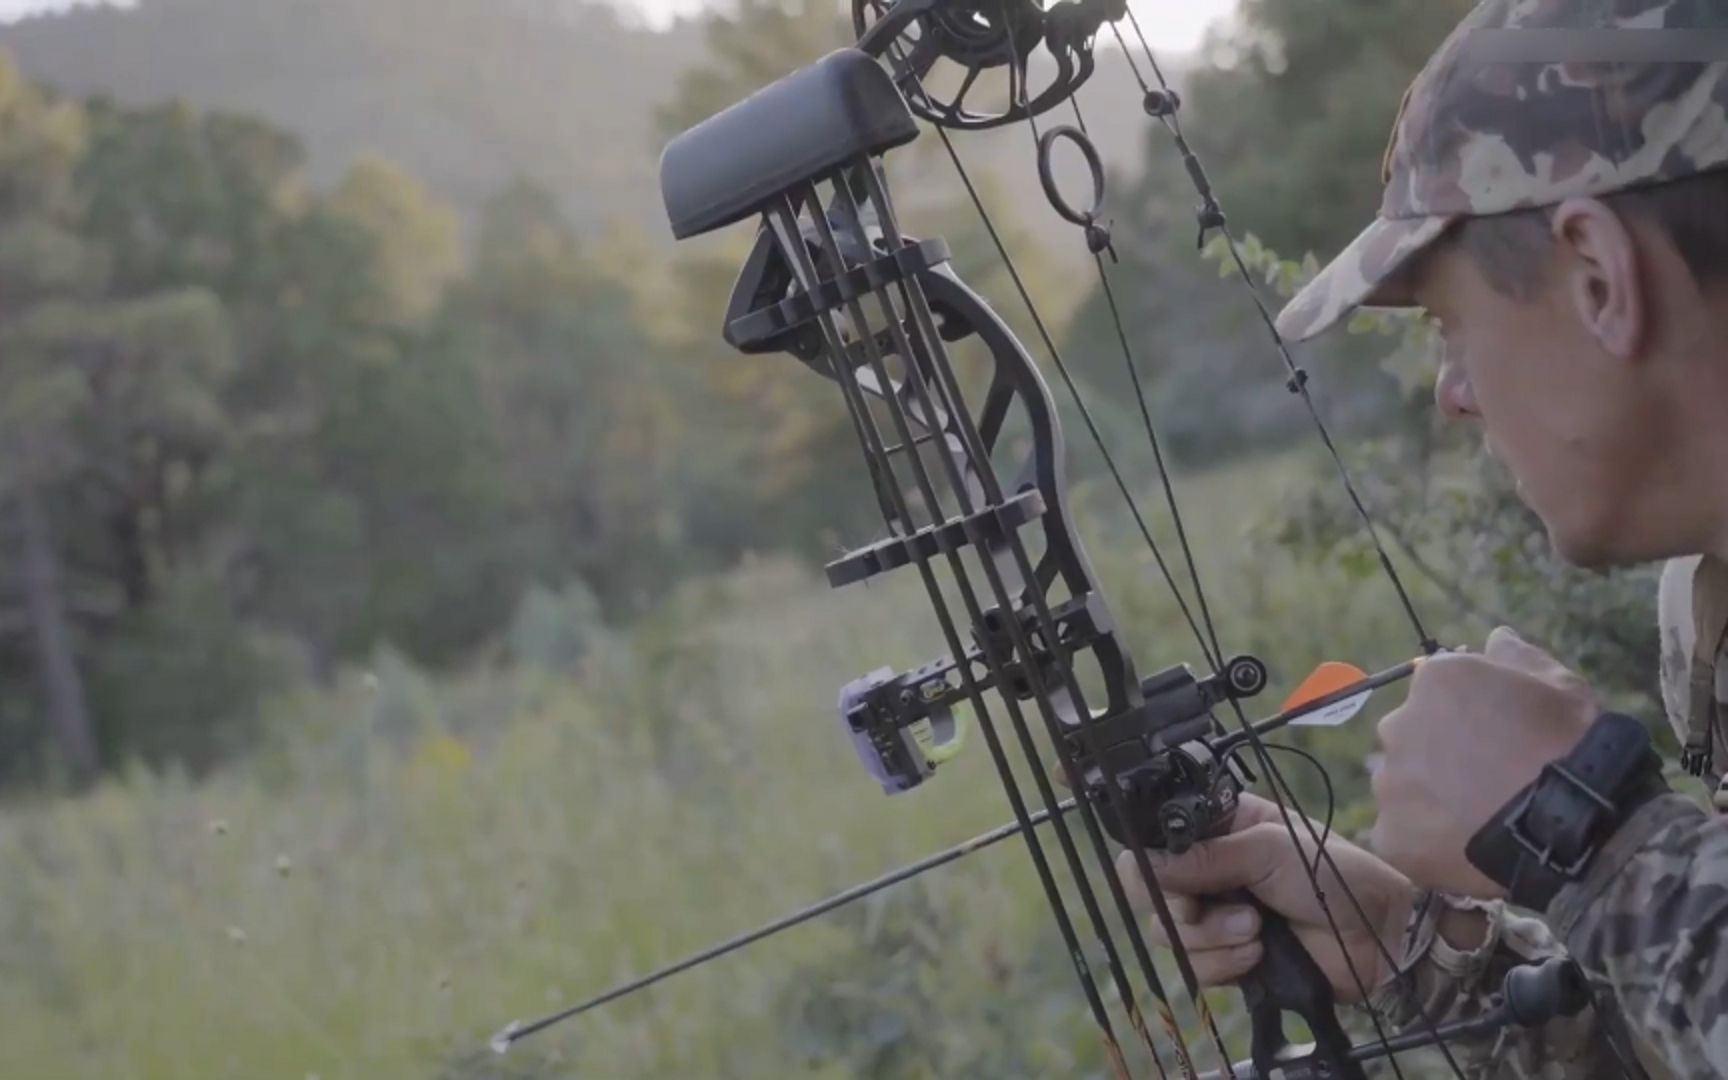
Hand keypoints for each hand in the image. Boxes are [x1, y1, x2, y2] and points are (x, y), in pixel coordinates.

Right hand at [1115, 792, 1415, 1003]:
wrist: (1377, 935)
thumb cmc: (1333, 875)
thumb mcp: (1268, 851)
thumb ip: (1205, 857)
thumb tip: (1144, 862)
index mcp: (1216, 830)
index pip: (1154, 842)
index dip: (1151, 863)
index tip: (1170, 876)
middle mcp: (1208, 872)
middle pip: (1150, 894)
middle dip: (1181, 907)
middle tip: (1207, 907)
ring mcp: (1215, 917)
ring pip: (1170, 935)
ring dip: (1211, 937)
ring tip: (1255, 929)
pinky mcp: (1227, 958)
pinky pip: (1195, 969)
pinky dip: (1224, 964)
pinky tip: (1258, 952)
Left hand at [1370, 626, 1598, 897]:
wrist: (1577, 824)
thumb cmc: (1570, 744)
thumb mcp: (1559, 684)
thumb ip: (1517, 657)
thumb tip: (1495, 638)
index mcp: (1433, 682)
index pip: (1437, 692)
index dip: (1468, 716)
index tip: (1497, 738)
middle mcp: (1398, 725)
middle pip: (1412, 737)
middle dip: (1441, 754)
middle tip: (1486, 781)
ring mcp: (1390, 784)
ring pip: (1403, 786)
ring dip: (1430, 797)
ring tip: (1479, 819)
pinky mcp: (1390, 836)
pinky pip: (1400, 835)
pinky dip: (1425, 841)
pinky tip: (1465, 846)